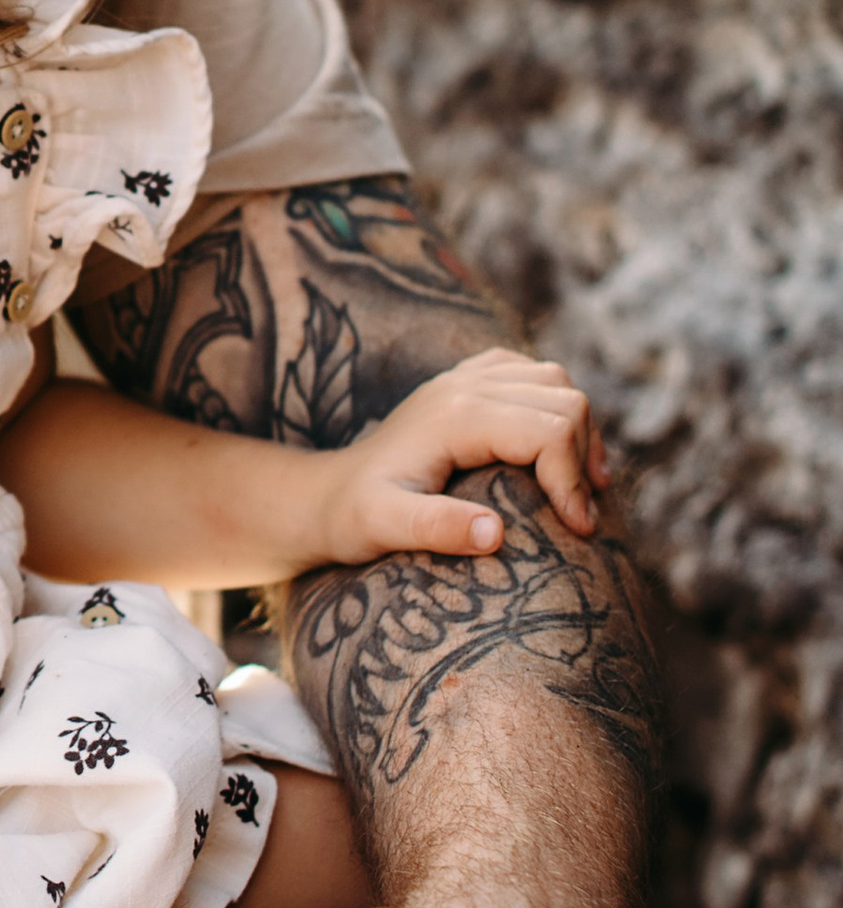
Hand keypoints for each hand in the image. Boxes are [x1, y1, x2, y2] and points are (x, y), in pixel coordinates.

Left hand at [312, 347, 605, 563]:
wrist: (325, 494)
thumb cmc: (352, 518)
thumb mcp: (384, 528)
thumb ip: (435, 529)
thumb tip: (493, 534)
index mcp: (455, 416)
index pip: (549, 430)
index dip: (573, 481)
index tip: (579, 531)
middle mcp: (464, 385)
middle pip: (564, 399)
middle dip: (584, 457)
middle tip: (583, 516)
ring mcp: (464, 378)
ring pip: (556, 380)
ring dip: (579, 431)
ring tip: (580, 488)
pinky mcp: (465, 382)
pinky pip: (532, 373)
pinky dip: (556, 406)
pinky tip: (552, 451)